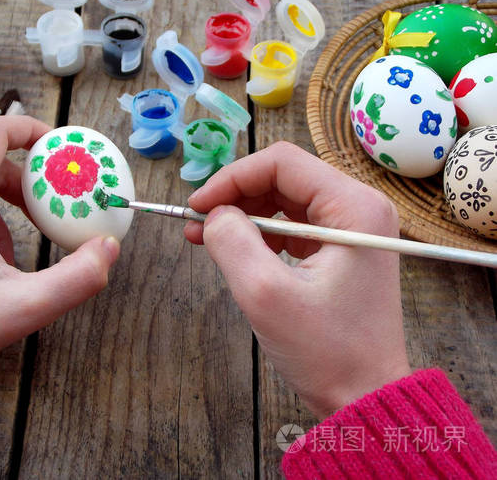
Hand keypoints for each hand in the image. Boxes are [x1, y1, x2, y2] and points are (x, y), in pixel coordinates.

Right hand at [184, 141, 410, 417]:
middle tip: (196, 223)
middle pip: (283, 178)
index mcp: (354, 208)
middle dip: (234, 197)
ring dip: (243, 216)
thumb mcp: (266, 295)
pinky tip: (236, 252)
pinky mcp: (341, 251)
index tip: (197, 206)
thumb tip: (213, 214)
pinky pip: (292, 227)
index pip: (282, 163)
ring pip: (284, 201)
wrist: (365, 398)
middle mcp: (359, 209)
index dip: (231, 178)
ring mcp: (352, 230)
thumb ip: (232, 242)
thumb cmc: (325, 351)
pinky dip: (260, 234)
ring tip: (205, 238)